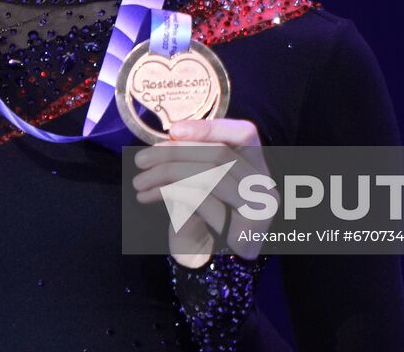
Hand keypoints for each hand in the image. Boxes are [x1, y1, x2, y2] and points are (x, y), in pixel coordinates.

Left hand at [130, 117, 276, 267]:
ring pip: (210, 174)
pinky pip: (201, 199)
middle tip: (141, 159)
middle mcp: (264, 187)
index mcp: (258, 171)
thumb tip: (171, 137)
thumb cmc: (202, 227)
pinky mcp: (242, 230)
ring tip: (139, 181)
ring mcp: (258, 210)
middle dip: (174, 152)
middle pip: (220, 153)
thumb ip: (195, 163)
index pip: (245, 134)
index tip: (173, 131)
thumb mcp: (200, 188)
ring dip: (165, 173)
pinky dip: (168, 193)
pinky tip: (147, 197)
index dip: (210, 127)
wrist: (210, 274)